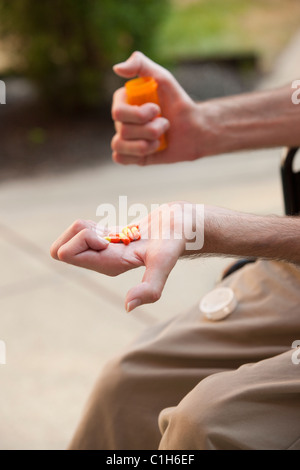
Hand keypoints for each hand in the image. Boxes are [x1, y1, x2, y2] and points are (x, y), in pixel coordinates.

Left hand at [50, 203, 188, 311]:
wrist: (184, 226)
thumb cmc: (175, 241)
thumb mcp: (164, 262)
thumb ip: (150, 288)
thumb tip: (128, 307)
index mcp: (107, 267)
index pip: (66, 253)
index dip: (83, 239)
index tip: (109, 239)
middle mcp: (102, 262)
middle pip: (63, 247)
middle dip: (80, 232)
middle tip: (110, 234)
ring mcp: (105, 250)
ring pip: (73, 235)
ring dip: (90, 226)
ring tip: (118, 232)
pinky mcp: (109, 238)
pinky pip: (84, 231)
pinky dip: (92, 225)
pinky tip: (113, 229)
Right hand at [111, 51, 207, 165]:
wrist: (194, 131)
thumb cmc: (179, 103)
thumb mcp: (163, 78)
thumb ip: (141, 64)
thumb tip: (117, 69)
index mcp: (124, 101)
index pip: (118, 112)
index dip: (140, 115)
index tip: (158, 110)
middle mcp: (121, 119)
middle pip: (123, 130)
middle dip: (150, 129)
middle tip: (165, 124)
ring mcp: (125, 138)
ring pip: (120, 145)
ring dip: (146, 144)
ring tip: (160, 139)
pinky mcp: (131, 154)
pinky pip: (120, 158)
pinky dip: (137, 155)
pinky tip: (151, 149)